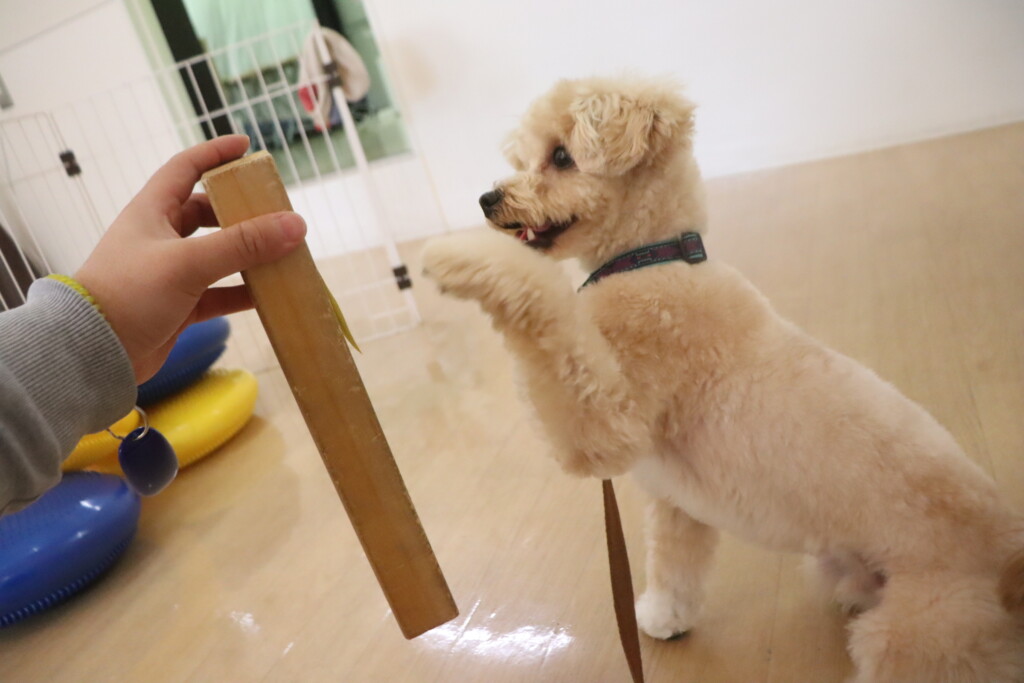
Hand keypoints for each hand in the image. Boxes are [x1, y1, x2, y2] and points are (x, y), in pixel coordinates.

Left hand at [74, 135, 305, 382]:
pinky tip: (268, 296)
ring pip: (219, 255)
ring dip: (249, 255)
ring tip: (283, 254)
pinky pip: (219, 292)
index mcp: (153, 211)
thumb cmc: (131, 293)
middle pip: (209, 213)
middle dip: (242, 212)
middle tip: (276, 214)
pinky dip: (242, 293)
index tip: (247, 147)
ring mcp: (171, 272)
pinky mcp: (179, 305)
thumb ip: (243, 244)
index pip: (186, 168)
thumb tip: (296, 225)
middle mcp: (161, 237)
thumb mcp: (188, 263)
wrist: (94, 352)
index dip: (216, 153)